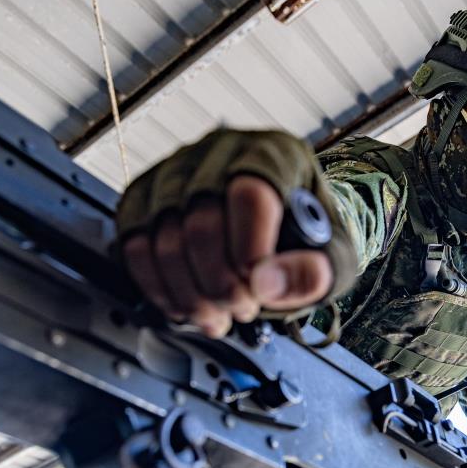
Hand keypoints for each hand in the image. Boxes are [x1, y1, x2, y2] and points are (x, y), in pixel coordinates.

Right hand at [115, 129, 356, 337]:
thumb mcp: (333, 259)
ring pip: (162, 239)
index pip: (249, 195)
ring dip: (188, 294)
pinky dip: (157, 288)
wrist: (279, 229)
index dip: (250, 252)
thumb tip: (266, 284)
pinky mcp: (143, 196)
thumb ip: (313, 272)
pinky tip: (184, 307)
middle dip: (220, 285)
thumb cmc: (308, 239)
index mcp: (273, 153)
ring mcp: (175, 170)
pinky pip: (133, 246)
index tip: (257, 291)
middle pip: (201, 223)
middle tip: (242, 311)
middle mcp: (219, 150)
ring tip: (217, 317)